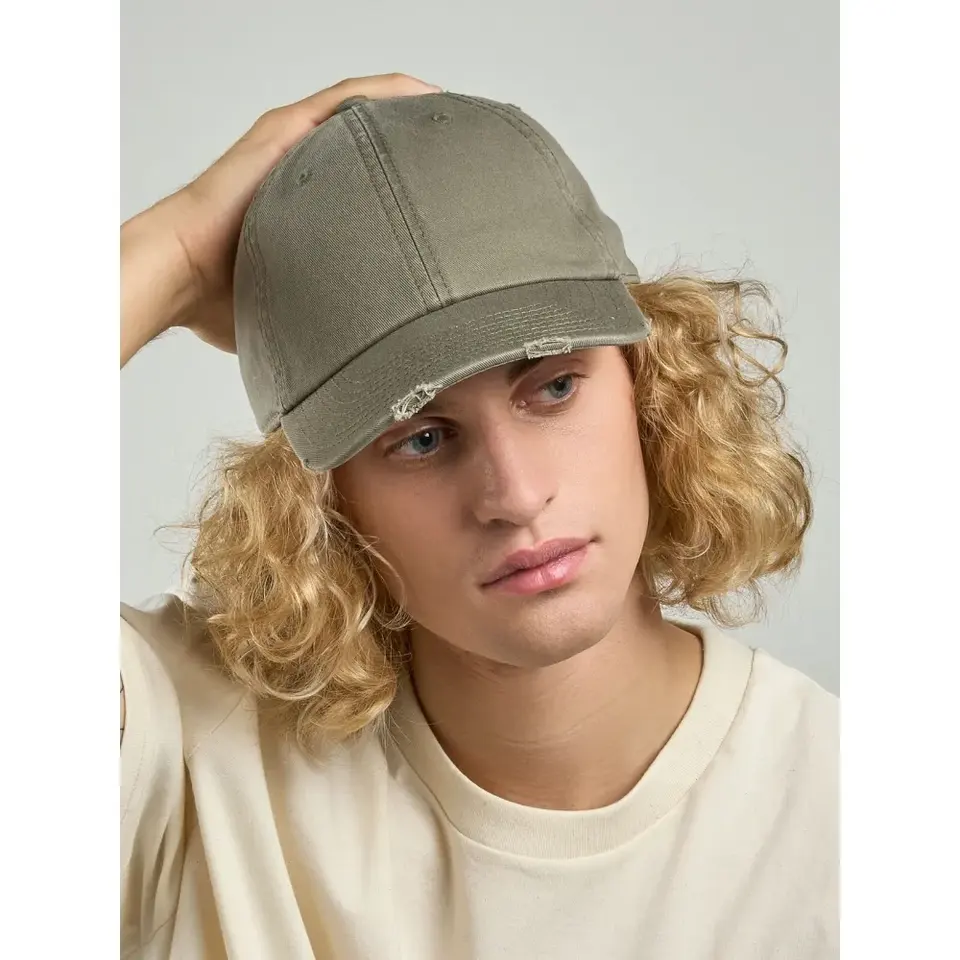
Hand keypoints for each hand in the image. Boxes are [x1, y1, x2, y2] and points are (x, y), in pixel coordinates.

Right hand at [136, 73, 441, 354]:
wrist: (180, 277)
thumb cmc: (222, 299)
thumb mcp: (295, 307)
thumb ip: (327, 320)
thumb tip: (362, 363)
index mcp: (306, 204)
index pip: (367, 181)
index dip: (408, 182)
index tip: (450, 198)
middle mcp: (301, 166)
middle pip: (372, 141)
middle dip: (417, 144)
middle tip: (464, 158)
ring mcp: (293, 144)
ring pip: (364, 110)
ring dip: (411, 109)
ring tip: (455, 117)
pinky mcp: (285, 131)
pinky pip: (346, 98)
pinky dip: (388, 92)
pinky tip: (426, 94)